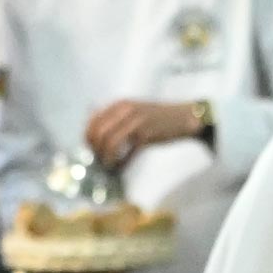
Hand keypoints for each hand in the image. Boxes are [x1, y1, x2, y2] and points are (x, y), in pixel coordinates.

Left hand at [82, 96, 209, 168]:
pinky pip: (126, 152)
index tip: (90, 150)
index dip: (88, 139)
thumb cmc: (158, 117)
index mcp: (120, 104)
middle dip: (95, 150)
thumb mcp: (134, 110)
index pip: (93, 122)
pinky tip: (120, 167)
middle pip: (98, 133)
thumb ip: (115, 118)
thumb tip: (95, 135)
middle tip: (98, 160)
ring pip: (109, 143)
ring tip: (108, 165)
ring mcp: (136, 122)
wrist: (184, 117)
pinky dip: (121, 162)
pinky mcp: (146, 135)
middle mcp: (125, 110)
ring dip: (106, 157)